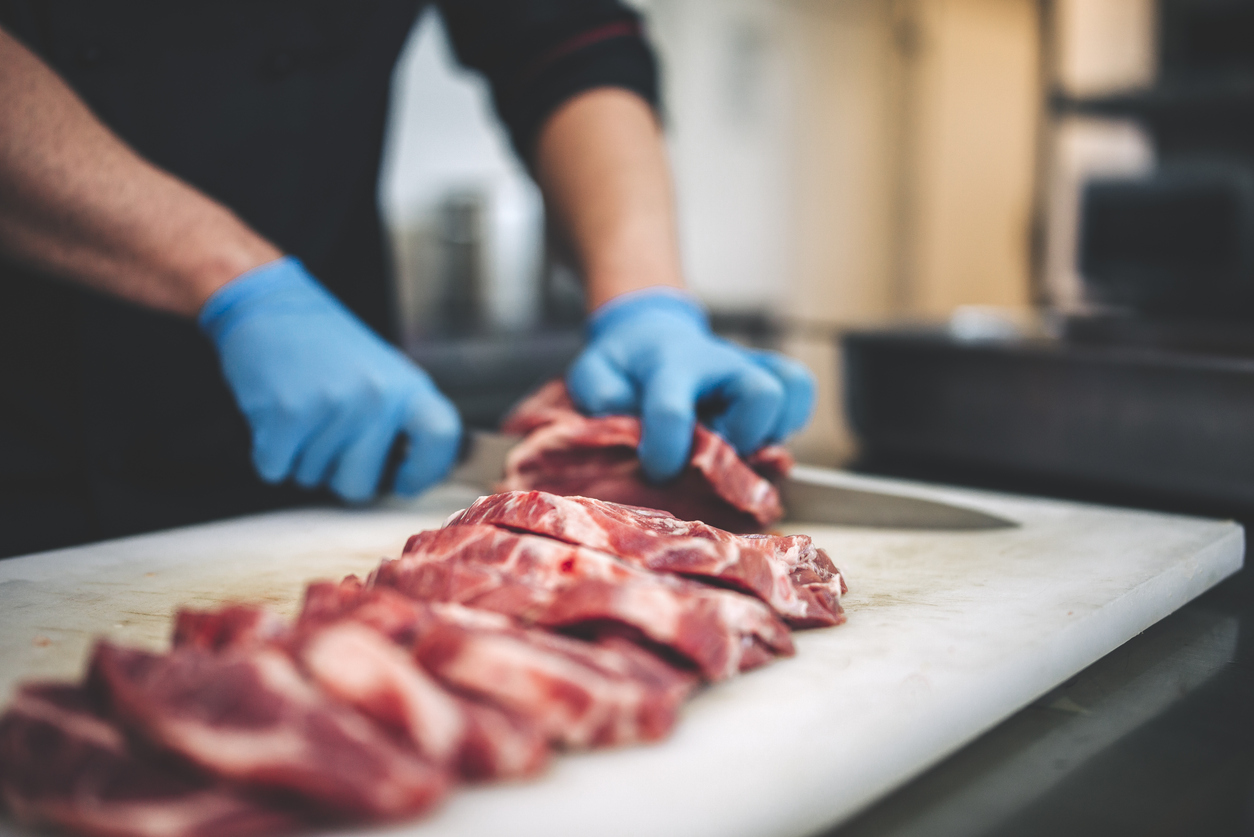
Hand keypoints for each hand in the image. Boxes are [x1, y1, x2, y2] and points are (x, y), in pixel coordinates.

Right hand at [199, 257, 460, 501]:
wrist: (273, 307)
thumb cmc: (329, 348)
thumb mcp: (384, 374)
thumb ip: (403, 420)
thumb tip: (421, 470)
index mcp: (407, 387)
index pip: (442, 438)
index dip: (425, 472)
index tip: (402, 481)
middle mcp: (376, 397)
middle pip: (360, 486)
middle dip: (337, 475)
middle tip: (327, 437)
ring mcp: (333, 405)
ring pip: (313, 478)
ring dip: (302, 457)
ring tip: (303, 412)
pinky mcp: (287, 415)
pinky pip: (276, 469)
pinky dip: (270, 454)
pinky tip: (277, 417)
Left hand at [566, 288, 814, 481]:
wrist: (650, 332)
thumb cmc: (624, 364)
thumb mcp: (594, 372)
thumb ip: (600, 396)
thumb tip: (625, 419)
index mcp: (668, 366)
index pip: (673, 409)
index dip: (666, 449)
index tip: (658, 470)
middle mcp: (719, 364)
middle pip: (761, 394)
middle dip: (742, 439)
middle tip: (715, 457)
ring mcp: (749, 368)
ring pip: (791, 390)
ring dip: (772, 430)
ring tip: (741, 448)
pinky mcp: (768, 375)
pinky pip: (800, 389)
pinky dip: (791, 419)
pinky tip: (760, 436)